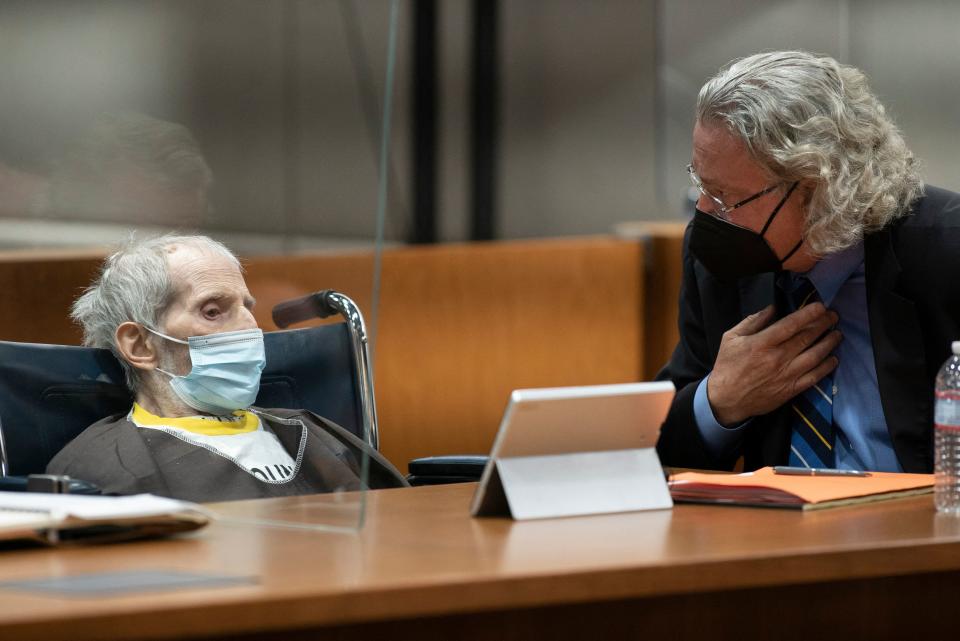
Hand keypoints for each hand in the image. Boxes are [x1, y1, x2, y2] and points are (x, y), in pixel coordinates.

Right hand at [706, 303, 840, 425]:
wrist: (726, 399)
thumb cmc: (727, 366)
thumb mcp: (731, 338)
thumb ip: (752, 321)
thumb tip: (772, 308)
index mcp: (761, 343)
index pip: (791, 325)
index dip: (808, 314)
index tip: (820, 306)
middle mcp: (777, 358)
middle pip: (807, 337)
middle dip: (823, 324)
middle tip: (833, 315)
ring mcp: (786, 375)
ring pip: (815, 356)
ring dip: (829, 343)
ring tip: (837, 334)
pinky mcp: (791, 389)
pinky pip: (814, 376)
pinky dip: (826, 367)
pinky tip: (833, 358)